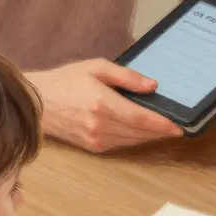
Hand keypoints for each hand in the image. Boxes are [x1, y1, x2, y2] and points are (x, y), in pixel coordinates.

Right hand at [26, 59, 182, 152]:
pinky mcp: (92, 147)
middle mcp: (99, 124)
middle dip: (160, 131)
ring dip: (149, 136)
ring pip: (132, 141)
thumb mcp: (96, 68)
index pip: (140, 118)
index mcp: (102, 103)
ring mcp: (95, 138)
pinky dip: (134, 139)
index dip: (162, 124)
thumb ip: (126, 76)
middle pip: (139, 132)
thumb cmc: (65, 81)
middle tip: (176, 128)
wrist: (36, 103)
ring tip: (162, 129)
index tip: (178, 127)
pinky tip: (141, 132)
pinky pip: (121, 144)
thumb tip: (152, 85)